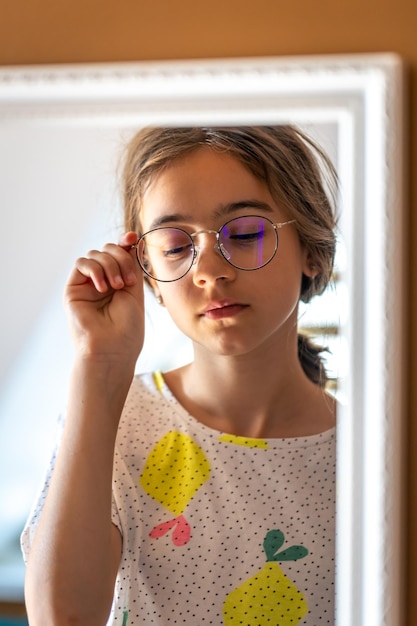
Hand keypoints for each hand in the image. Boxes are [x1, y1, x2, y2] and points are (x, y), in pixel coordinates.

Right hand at [64, 232, 144, 364]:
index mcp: (119, 281)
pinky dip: (95, 269)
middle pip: (108, 250)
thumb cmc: (127, 328)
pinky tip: (103, 287)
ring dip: (110, 265)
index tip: (133, 238)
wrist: (112, 349)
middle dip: (121, 258)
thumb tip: (133, 239)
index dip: (124, 242)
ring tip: (118, 286)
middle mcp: (102, 281)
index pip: (119, 253)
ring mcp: (87, 284)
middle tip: (129, 281)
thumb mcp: (135, 291)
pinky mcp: (73, 289)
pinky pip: (81, 263)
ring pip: (95, 254)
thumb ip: (132, 265)